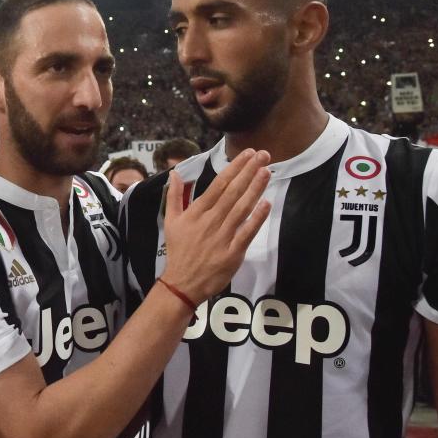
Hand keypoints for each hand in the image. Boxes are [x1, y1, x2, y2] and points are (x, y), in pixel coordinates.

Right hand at [159, 149, 270, 302]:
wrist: (182, 282)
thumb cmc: (179, 250)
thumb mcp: (170, 221)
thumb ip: (174, 196)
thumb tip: (174, 172)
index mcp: (196, 212)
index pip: (218, 184)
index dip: (234, 168)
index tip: (247, 154)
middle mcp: (210, 221)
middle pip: (232, 192)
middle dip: (249, 172)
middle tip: (264, 155)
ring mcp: (223, 236)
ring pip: (241, 208)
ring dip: (255, 189)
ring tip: (267, 172)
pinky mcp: (233, 252)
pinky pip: (247, 232)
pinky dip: (257, 218)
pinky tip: (266, 203)